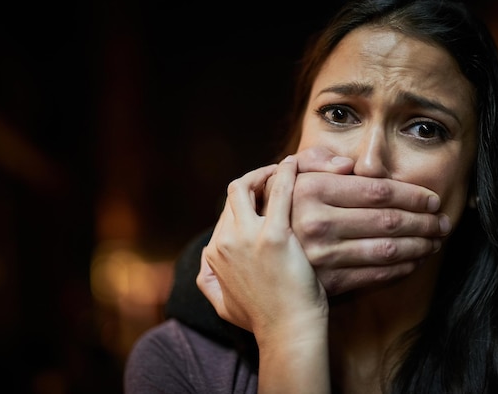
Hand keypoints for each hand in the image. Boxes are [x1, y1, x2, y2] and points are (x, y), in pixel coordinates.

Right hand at [198, 156, 330, 391]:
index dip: (246, 201)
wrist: (288, 333)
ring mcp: (247, 237)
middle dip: (252, 181)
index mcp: (214, 255)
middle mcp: (225, 242)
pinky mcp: (273, 236)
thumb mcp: (223, 305)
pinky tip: (294, 164)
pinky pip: (278, 191)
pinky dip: (284, 172)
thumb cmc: (264, 320)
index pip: (226, 213)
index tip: (264, 195)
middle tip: (273, 176)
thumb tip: (203, 269)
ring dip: (264, 172)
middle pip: (233, 195)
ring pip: (245, 187)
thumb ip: (210, 284)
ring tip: (284, 168)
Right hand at [265, 146, 450, 295]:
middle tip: (443, 222)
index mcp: (310, 190)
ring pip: (388, 249)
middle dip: (425, 221)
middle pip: (389, 220)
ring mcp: (322, 255)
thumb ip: (315, 160)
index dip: (413, 194)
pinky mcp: (328, 282)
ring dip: (420, 245)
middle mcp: (315, 222)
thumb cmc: (282, 211)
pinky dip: (402, 269)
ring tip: (436, 241)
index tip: (432, 199)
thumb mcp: (289, 177)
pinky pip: (376, 275)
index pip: (378, 190)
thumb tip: (350, 165)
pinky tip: (415, 261)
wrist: (260, 263)